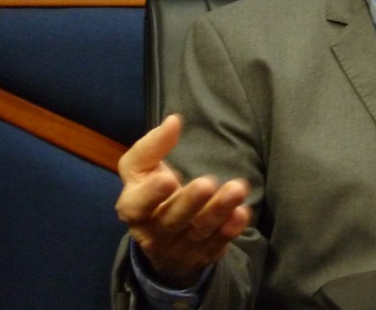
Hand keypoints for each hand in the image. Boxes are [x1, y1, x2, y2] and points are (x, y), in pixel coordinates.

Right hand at [115, 114, 250, 286]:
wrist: (163, 238)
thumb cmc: (151, 194)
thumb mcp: (141, 171)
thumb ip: (152, 147)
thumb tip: (173, 121)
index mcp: (133, 210)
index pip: (138, 205)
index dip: (151, 195)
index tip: (168, 178)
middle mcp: (155, 232)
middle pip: (173, 219)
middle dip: (190, 202)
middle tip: (206, 183)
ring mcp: (180, 247)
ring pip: (201, 230)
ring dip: (219, 211)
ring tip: (237, 189)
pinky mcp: (204, 253)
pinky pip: (219, 242)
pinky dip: (231, 228)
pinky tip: (242, 212)